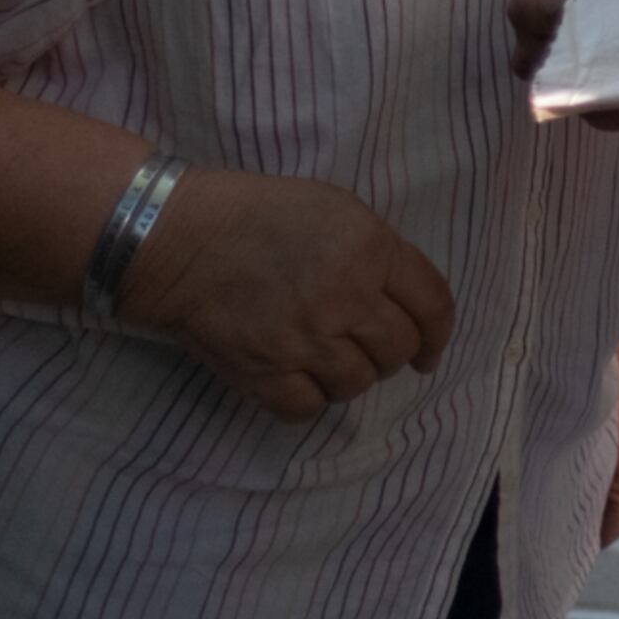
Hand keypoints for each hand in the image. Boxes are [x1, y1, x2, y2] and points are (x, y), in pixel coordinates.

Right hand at [120, 166, 455, 421]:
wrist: (180, 240)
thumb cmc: (260, 214)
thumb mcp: (338, 210)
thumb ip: (380, 253)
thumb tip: (408, 301)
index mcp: (371, 250)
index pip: (433, 305)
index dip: (438, 333)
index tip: (430, 350)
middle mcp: (346, 298)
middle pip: (398, 349)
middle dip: (393, 352)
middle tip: (369, 346)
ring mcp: (305, 340)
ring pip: (358, 383)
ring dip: (351, 375)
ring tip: (329, 357)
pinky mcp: (264, 373)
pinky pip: (308, 408)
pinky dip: (309, 398)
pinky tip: (300, 377)